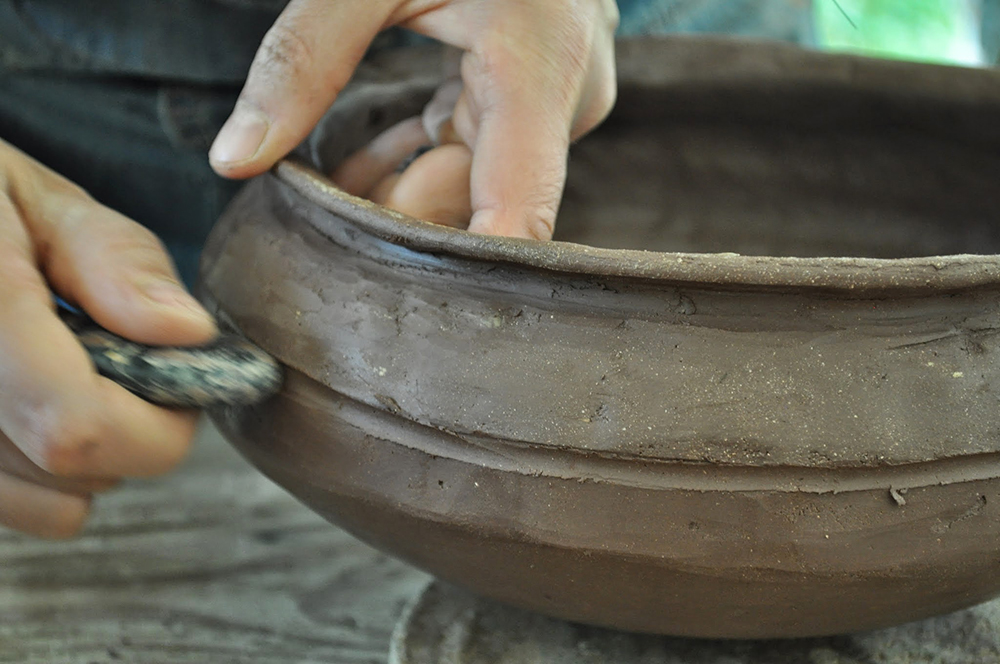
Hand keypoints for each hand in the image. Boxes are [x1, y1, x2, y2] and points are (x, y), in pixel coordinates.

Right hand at [0, 140, 215, 537]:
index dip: (157, 421)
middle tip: (121, 361)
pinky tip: (23, 403)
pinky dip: (37, 473)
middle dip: (135, 426)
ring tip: (61, 374)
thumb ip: (114, 262)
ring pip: (48, 504)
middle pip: (72, 471)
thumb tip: (186, 333)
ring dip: (88, 454)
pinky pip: (9, 505)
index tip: (184, 381)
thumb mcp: (36, 198)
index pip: (76, 429)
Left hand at [209, 0, 618, 239]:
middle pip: (481, 202)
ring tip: (328, 203)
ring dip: (401, 193)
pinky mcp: (537, 94)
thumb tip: (236, 160)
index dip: (472, 278)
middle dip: (400, 220)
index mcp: (538, 67)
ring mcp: (557, 98)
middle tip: (320, 236)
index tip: (414, 327)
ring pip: (475, 182)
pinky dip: (419, 162)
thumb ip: (301, 61)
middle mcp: (566, 97)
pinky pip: (475, 151)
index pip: (521, 211)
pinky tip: (362, 177)